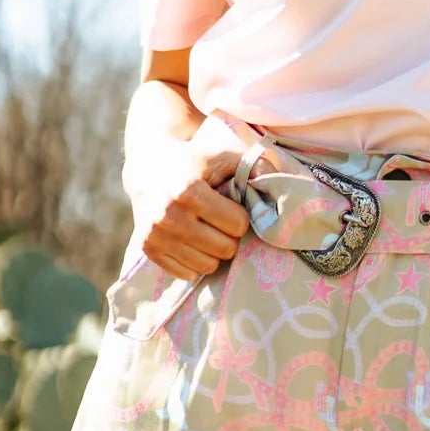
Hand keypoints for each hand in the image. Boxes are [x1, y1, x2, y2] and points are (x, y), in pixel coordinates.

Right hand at [123, 124, 251, 281]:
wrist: (150, 167)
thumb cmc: (197, 162)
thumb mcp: (225, 156)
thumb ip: (256, 168)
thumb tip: (280, 188)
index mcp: (189, 191)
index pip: (237, 225)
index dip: (241, 217)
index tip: (233, 207)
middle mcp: (169, 216)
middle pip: (224, 249)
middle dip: (230, 236)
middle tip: (222, 223)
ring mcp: (156, 235)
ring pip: (207, 266)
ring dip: (215, 252)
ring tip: (208, 231)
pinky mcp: (148, 249)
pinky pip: (188, 274)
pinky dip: (196, 261)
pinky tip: (194, 241)